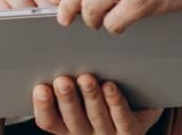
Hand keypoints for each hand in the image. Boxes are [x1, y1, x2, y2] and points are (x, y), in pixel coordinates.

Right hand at [31, 74, 161, 134]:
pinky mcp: (131, 131)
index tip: (40, 88)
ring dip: (91, 97)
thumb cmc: (104, 94)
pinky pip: (122, 118)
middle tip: (63, 80)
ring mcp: (108, 134)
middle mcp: (85, 134)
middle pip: (73, 119)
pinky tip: (110, 86)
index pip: (49, 121)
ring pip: (97, 117)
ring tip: (86, 79)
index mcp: (67, 125)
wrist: (141, 108)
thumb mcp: (81, 91)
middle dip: (67, 98)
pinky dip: (115, 102)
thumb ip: (68, 78)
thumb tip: (54, 55)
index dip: (43, 106)